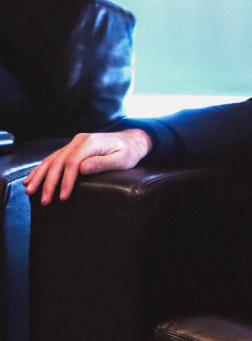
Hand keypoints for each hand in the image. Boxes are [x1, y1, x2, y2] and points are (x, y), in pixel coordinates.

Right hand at [23, 129, 152, 204]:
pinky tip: (32, 179)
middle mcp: (78, 141)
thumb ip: (102, 163)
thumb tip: (82, 168)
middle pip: (58, 162)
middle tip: (44, 200)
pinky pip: (53, 158)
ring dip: (39, 176)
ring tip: (30, 191)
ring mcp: (74, 143)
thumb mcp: (122, 159)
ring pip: (51, 160)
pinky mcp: (72, 148)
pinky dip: (41, 169)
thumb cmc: (129, 152)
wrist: (132, 140)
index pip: (72, 163)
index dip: (66, 181)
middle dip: (49, 182)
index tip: (63, 196)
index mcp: (90, 142)